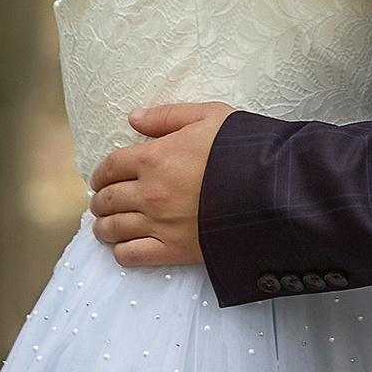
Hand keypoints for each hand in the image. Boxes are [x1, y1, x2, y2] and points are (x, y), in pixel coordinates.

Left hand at [87, 101, 234, 267]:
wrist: (271, 191)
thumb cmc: (241, 149)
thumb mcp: (207, 116)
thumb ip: (166, 116)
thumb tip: (134, 118)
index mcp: (153, 157)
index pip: (111, 167)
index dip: (100, 173)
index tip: (100, 179)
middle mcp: (149, 192)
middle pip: (108, 199)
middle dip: (100, 200)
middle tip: (100, 202)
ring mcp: (159, 223)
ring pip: (114, 228)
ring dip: (103, 227)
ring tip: (103, 226)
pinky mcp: (173, 250)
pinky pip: (132, 255)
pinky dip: (120, 252)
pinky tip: (121, 248)